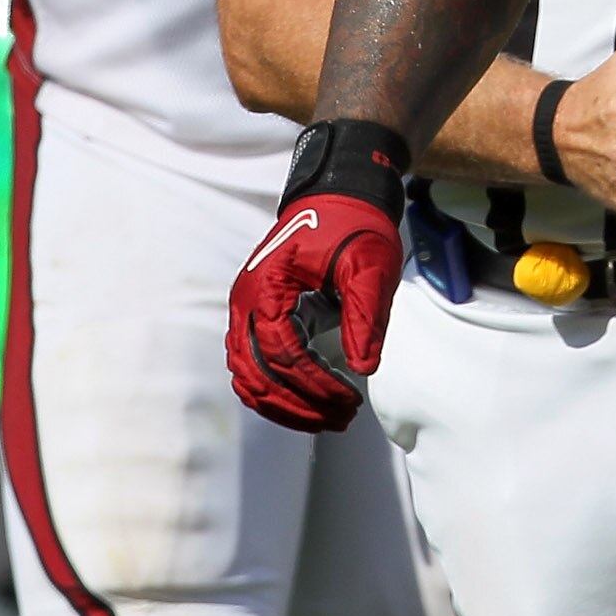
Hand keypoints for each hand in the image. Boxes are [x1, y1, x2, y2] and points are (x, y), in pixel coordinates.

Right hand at [227, 119, 406, 432]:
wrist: (338, 197)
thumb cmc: (355, 227)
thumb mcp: (370, 266)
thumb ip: (366, 316)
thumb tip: (364, 367)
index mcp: (266, 286)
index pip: (282, 353)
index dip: (314, 385)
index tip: (349, 401)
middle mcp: (245, 302)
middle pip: (257, 374)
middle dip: (300, 404)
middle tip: (342, 418)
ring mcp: (244, 311)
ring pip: (247, 377)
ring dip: (284, 405)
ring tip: (327, 418)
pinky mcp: (254, 317)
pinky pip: (251, 366)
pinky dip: (273, 392)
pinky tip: (307, 403)